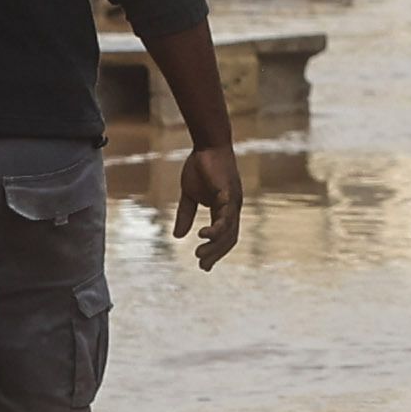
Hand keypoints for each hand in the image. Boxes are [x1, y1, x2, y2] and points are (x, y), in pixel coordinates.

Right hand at [174, 140, 243, 268]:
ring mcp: (233, 200)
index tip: (204, 266)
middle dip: (216, 254)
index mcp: (225, 209)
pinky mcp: (229, 192)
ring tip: (199, 254)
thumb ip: (186, 215)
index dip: (216, 251)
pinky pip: (227, 214)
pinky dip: (217, 227)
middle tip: (202, 265)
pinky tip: (204, 235)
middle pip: (230, 238)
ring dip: (215, 245)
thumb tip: (178, 236)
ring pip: (229, 230)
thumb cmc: (201, 167)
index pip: (225, 236)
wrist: (207, 145)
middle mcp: (233, 207)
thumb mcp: (189, 195)